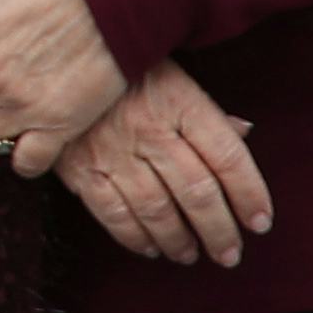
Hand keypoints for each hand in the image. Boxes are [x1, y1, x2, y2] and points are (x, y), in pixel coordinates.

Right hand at [53, 58, 271, 265]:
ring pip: (158, 209)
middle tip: (229, 253)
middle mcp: (149, 129)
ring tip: (189, 253)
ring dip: (179, 240)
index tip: (259, 221)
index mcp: (179, 102)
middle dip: (219, 230)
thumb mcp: (171, 75)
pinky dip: (134, 237)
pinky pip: (113, 213)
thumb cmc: (122, 70)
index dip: (250, 194)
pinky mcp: (80, 168)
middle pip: (197, 191)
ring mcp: (112, 150)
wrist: (53, 59)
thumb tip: (245, 133)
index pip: (228, 156)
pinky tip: (149, 247)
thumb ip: (206, 110)